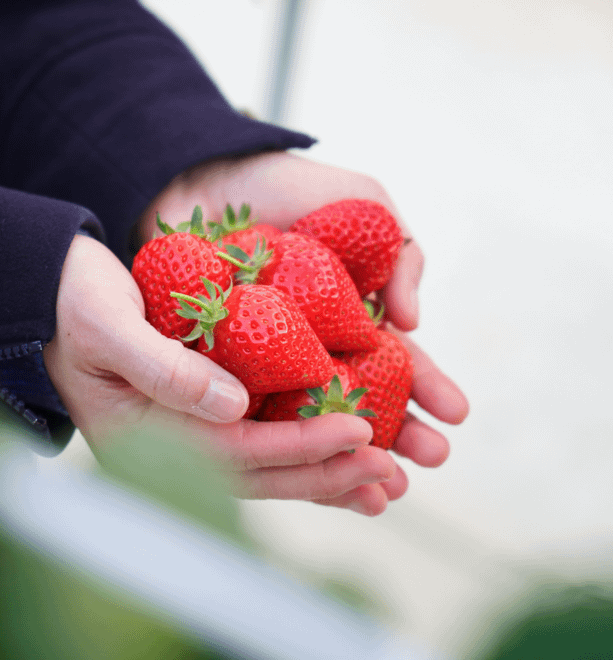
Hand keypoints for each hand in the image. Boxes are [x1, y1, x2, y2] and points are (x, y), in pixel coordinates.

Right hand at [43, 234, 400, 513]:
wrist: (45, 286)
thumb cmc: (68, 299)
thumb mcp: (107, 324)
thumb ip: (165, 367)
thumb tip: (234, 406)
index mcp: (136, 437)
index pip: (231, 452)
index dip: (298, 444)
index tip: (359, 431)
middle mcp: (160, 448)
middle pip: (254, 473)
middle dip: (324, 472)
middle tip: (389, 472)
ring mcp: (175, 433)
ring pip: (259, 465)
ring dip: (319, 472)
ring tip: (380, 481)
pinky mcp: (191, 410)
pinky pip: (252, 437)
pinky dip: (297, 443)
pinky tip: (339, 447)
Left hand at [138, 151, 468, 512]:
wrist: (203, 174)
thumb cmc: (287, 186)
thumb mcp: (364, 205)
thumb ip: (401, 254)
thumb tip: (412, 323)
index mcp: (349, 315)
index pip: (394, 361)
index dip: (426, 387)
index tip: (456, 414)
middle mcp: (310, 347)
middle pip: (358, 401)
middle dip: (397, 434)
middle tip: (426, 463)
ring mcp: (262, 361)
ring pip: (305, 419)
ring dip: (341, 455)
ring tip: (375, 486)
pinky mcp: (213, 367)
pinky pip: (243, 411)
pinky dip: (268, 441)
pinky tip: (296, 466)